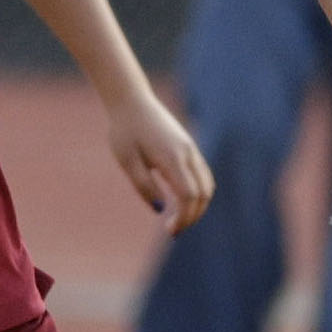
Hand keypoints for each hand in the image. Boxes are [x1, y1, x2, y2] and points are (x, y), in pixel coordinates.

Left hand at [109, 92, 215, 234]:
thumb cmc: (124, 131)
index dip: (184, 218)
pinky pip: (202, 174)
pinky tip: (180, 200)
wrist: (131, 100)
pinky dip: (197, 192)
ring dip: (197, 205)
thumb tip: (161, 209)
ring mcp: (191, 149)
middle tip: (173, 230)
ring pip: (207, 184)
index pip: (190, 197)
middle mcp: (188, 153)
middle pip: (204, 194)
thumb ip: (145, 186)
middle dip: (192, 216)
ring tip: (178, 218)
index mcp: (173, 158)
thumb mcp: (127, 162)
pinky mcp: (189, 146)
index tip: (170, 231)